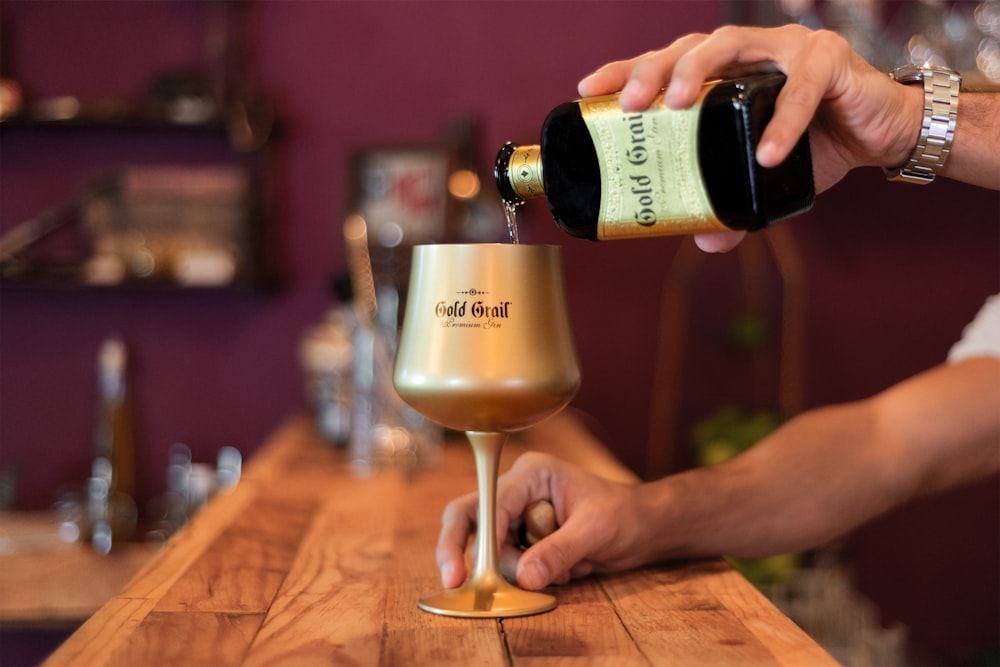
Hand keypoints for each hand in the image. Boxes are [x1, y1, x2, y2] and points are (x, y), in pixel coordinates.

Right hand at [436, 452, 649, 590]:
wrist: (643, 528)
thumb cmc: (624, 516)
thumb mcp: (595, 531)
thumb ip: (558, 551)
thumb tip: (524, 577)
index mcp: (532, 473)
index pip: (490, 502)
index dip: (478, 534)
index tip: (468, 569)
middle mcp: (517, 491)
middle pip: (470, 518)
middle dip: (463, 550)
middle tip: (453, 581)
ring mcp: (518, 516)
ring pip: (492, 549)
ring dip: (522, 570)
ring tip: (570, 568)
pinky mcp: (523, 539)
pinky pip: (511, 564)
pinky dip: (534, 576)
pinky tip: (569, 569)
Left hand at [578, 25, 921, 250]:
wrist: (880, 133)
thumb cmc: (814, 144)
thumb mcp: (762, 178)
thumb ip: (733, 203)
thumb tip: (706, 242)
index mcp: (724, 72)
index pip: (667, 63)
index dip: (627, 71)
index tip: (589, 90)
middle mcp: (749, 50)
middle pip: (690, 46)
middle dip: (655, 70)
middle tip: (632, 104)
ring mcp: (787, 48)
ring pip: (732, 44)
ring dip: (699, 71)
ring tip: (677, 107)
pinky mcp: (830, 59)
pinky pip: (801, 89)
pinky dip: (783, 122)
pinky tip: (766, 154)